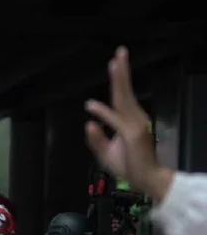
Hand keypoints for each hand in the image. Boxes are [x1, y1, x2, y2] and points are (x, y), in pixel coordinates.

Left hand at [85, 46, 171, 200]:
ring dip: (119, 81)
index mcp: (129, 120)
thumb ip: (96, 139)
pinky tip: (91, 106)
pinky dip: (103, 113)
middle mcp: (134, 118)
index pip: (121, 97)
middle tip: (119, 52)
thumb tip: (88, 123)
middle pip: (124, 92)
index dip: (118, 80)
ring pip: (123, 99)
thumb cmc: (129, 166)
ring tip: (115, 63)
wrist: (146, 181)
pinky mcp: (132, 135)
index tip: (114, 63)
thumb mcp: (105, 153)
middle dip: (121, 72)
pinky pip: (115, 121)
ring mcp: (134, 125)